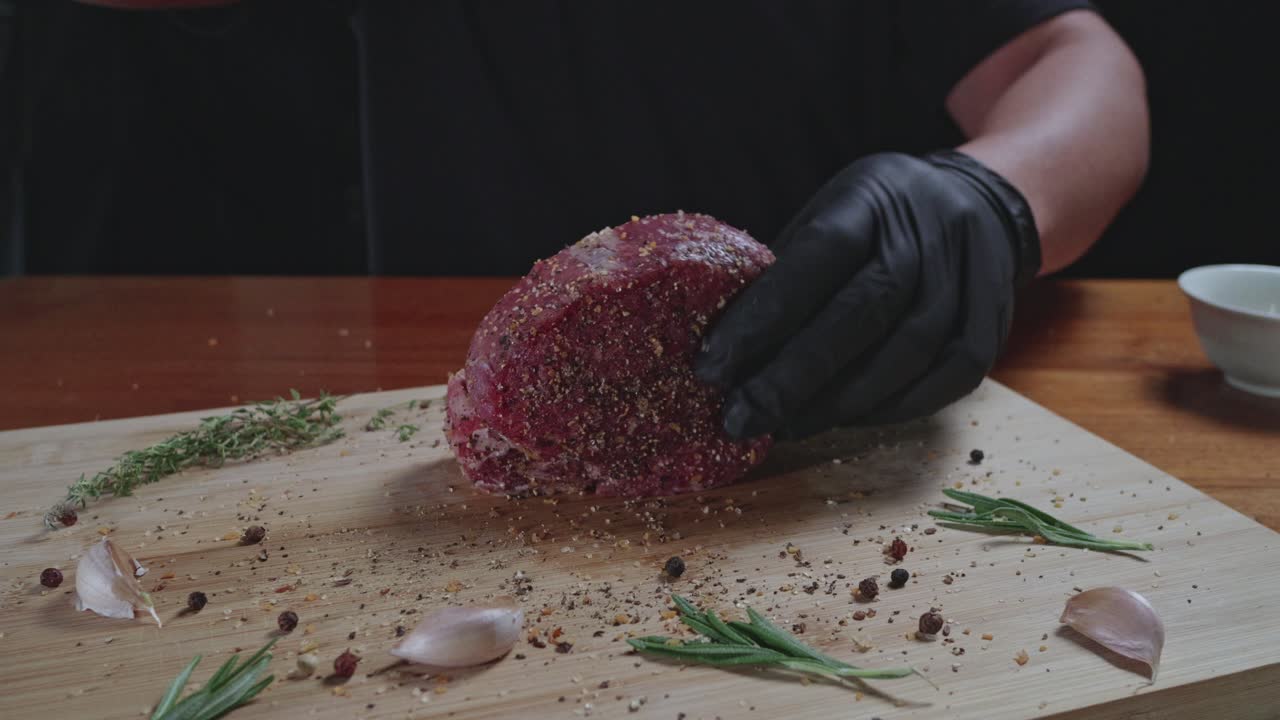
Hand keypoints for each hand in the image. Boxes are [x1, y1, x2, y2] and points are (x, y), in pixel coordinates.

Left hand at [695, 150, 1040, 439]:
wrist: (981, 203)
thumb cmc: (876, 223)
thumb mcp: (829, 216)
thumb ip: (788, 274)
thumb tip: (729, 353)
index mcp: (871, 197)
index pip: (815, 258)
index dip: (763, 317)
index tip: (713, 367)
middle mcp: (928, 231)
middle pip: (861, 312)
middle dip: (793, 376)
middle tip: (742, 417)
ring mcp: (970, 275)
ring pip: (905, 352)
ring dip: (837, 403)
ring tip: (784, 426)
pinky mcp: (994, 320)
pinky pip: (946, 378)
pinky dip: (891, 407)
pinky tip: (845, 421)